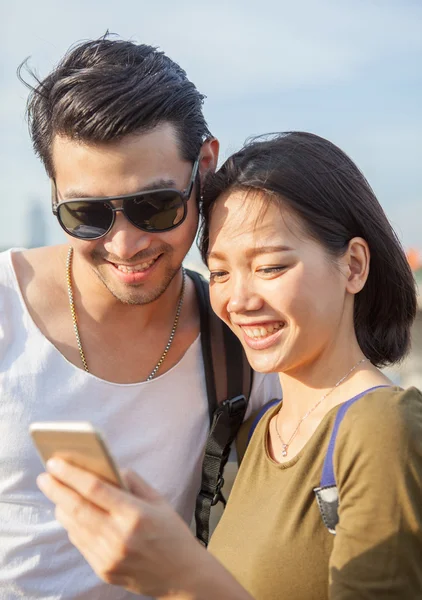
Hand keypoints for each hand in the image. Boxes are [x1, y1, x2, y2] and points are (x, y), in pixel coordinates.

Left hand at [37, 460, 207, 597]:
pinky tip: (71, 514)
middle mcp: (119, 536)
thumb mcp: (158, 500)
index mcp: (135, 514)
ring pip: (74, 526)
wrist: (182, 576)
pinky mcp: (104, 570)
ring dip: (61, 506)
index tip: (56, 462)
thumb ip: (132, 482)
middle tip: (44, 476)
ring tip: (55, 492)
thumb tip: (106, 468)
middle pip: (77, 507)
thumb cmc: (172, 533)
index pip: (95, 489)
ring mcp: (109, 556)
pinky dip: (72, 525)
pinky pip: (80, 543)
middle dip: (57, 489)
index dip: (71, 474)